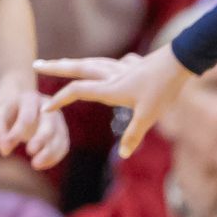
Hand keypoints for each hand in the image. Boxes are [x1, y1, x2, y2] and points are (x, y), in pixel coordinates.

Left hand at [0, 90, 69, 169]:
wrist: (21, 107)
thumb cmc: (8, 112)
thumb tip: (5, 151)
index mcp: (30, 98)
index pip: (26, 117)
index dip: (17, 133)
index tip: (7, 148)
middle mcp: (49, 107)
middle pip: (49, 125)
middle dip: (40, 140)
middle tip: (29, 152)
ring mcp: (59, 119)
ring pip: (60, 137)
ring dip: (49, 153)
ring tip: (36, 165)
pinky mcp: (63, 132)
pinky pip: (63, 146)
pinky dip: (54, 157)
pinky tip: (42, 165)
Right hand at [35, 46, 193, 158]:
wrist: (179, 62)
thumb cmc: (163, 90)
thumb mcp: (149, 116)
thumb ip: (134, 134)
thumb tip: (124, 154)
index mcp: (111, 88)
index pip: (78, 91)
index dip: (60, 100)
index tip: (45, 109)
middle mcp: (112, 75)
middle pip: (78, 69)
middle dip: (56, 68)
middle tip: (36, 64)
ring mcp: (122, 67)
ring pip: (91, 63)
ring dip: (74, 63)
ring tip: (62, 63)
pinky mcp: (134, 65)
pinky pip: (111, 63)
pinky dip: (101, 63)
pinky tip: (108, 65)